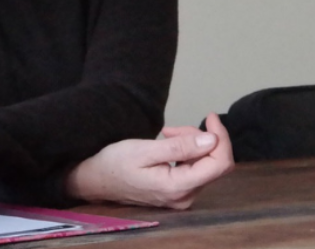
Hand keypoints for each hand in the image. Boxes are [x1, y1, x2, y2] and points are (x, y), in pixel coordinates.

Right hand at [65, 113, 234, 209]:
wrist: (93, 180)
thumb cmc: (113, 163)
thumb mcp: (144, 150)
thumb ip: (180, 147)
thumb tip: (212, 140)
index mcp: (178, 187)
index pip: (219, 164)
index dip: (221, 138)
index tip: (210, 117)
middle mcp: (185, 197)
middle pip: (213, 164)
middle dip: (202, 140)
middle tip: (173, 128)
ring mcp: (182, 197)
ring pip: (205, 166)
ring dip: (193, 145)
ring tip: (167, 135)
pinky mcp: (177, 193)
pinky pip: (195, 171)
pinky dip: (187, 154)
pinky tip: (169, 146)